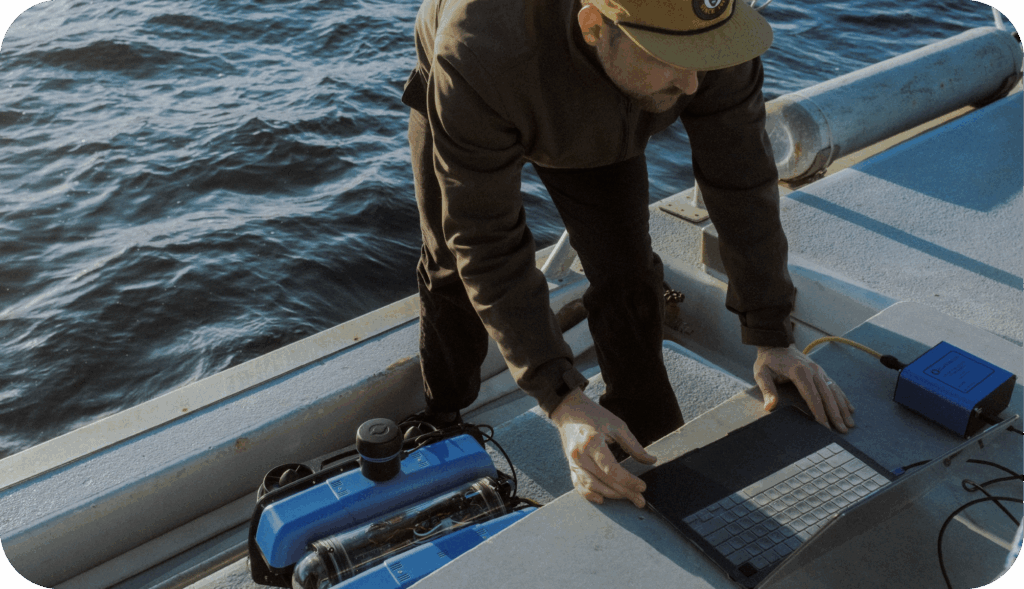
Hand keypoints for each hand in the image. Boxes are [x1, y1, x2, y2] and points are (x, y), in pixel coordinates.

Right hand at [550, 387, 656, 507]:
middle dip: (624, 493)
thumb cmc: (595, 415)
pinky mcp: (570, 465)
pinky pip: (578, 484)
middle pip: (604, 481)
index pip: (612, 469)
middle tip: (640, 501)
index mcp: (593, 443)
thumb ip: (633, 445)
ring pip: (592, 486)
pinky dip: (589, 494)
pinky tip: (602, 499)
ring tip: (627, 498)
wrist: (568, 410)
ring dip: (610, 495)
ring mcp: (573, 462)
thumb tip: (651, 461)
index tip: (643, 487)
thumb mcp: (617, 425)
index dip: (628, 481)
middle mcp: (580, 455)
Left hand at [754, 345, 855, 432]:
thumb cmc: (767, 361)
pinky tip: (850, 409)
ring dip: (843, 408)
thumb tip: (770, 407)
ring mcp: (818, 370)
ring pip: (834, 391)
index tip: (825, 427)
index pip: (812, 396)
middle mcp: (813, 371)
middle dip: (835, 414)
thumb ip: (767, 390)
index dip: (819, 413)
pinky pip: (834, 385)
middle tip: (843, 431)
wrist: (776, 343)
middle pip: (827, 395)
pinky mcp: (820, 371)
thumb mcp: (761, 373)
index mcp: (799, 372)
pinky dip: (843, 398)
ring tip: (850, 424)